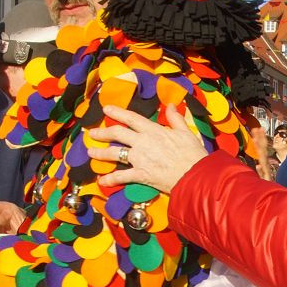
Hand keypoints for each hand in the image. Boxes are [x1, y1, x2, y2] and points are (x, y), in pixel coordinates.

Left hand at [87, 105, 207, 192]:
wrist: (195, 176)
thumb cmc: (193, 155)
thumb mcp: (186, 132)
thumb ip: (175, 118)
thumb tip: (171, 105)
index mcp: (153, 130)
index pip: (130, 118)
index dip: (117, 112)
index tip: (106, 109)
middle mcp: (142, 142)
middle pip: (117, 133)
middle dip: (102, 132)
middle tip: (92, 133)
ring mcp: (139, 159)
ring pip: (114, 153)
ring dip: (100, 153)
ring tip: (91, 153)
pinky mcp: (140, 174)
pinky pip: (121, 176)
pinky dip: (111, 179)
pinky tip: (102, 181)